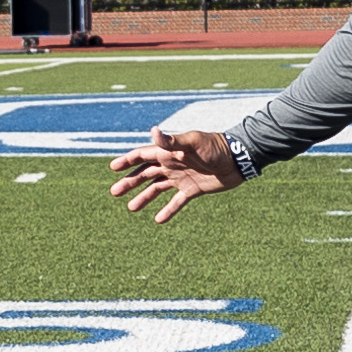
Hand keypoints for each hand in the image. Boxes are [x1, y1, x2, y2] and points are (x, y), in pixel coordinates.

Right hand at [107, 127, 243, 224]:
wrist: (238, 160)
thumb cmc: (216, 147)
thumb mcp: (193, 142)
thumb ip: (172, 141)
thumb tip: (153, 131)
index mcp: (169, 152)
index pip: (143, 155)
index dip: (127, 161)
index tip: (113, 168)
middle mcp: (172, 164)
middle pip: (145, 174)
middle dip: (130, 182)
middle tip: (114, 193)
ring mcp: (181, 177)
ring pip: (157, 189)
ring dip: (144, 197)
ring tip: (131, 208)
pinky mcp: (192, 190)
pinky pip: (176, 202)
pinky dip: (167, 211)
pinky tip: (158, 220)